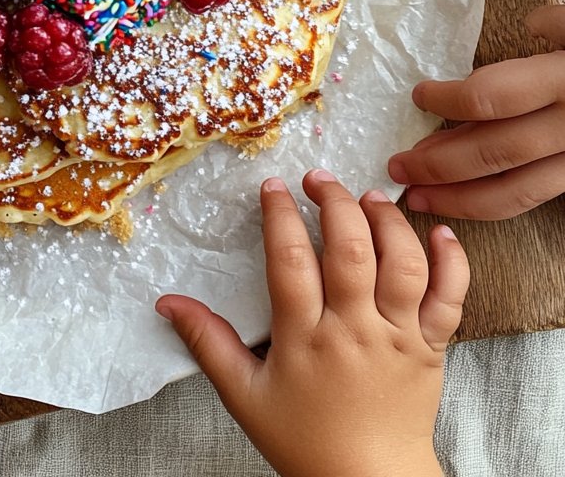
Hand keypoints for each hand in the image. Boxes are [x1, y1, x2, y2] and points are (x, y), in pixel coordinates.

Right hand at [157, 171, 468, 476]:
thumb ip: (207, 343)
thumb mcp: (244, 395)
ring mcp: (398, 337)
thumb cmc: (305, 441)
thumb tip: (168, 303)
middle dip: (335, 202)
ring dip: (388, 221)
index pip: (291, 260)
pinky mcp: (433, 348)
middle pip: (351, 249)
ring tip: (369, 197)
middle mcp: (355, 330)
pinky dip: (452, 261)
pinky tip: (440, 232)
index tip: (274, 187)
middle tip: (319, 179)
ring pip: (402, 263)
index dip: (281, 215)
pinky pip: (450, 298)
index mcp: (306, 339)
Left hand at [389, 5, 564, 219]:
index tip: (419, 96)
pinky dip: (498, 203)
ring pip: (518, 190)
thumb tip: (528, 28)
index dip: (448, 100)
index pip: (494, 97)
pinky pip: (541, 197)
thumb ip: (557, 26)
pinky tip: (467, 202)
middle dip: (438, 163)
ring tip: (418, 199)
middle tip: (397, 166)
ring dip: (461, 199)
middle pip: (495, 152)